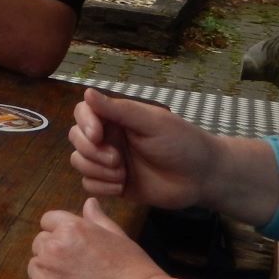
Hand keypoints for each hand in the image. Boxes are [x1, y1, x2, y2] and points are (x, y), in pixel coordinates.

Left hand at [26, 198, 162, 278]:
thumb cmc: (136, 272)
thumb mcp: (120, 238)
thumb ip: (98, 220)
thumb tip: (89, 203)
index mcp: (71, 228)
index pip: (48, 220)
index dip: (60, 232)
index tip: (73, 246)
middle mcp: (53, 247)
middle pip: (40, 243)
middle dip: (54, 252)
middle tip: (78, 269)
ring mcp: (45, 273)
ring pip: (35, 266)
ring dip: (48, 273)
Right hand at [68, 87, 213, 209]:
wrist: (202, 177)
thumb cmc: (181, 143)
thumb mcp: (152, 123)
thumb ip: (118, 110)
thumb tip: (86, 91)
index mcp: (117, 118)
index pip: (83, 112)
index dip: (84, 123)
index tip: (98, 136)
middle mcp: (109, 138)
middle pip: (76, 139)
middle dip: (92, 152)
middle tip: (118, 159)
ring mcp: (109, 162)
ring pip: (79, 162)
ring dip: (98, 170)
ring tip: (123, 174)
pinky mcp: (112, 184)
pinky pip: (89, 184)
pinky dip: (102, 187)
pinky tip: (122, 186)